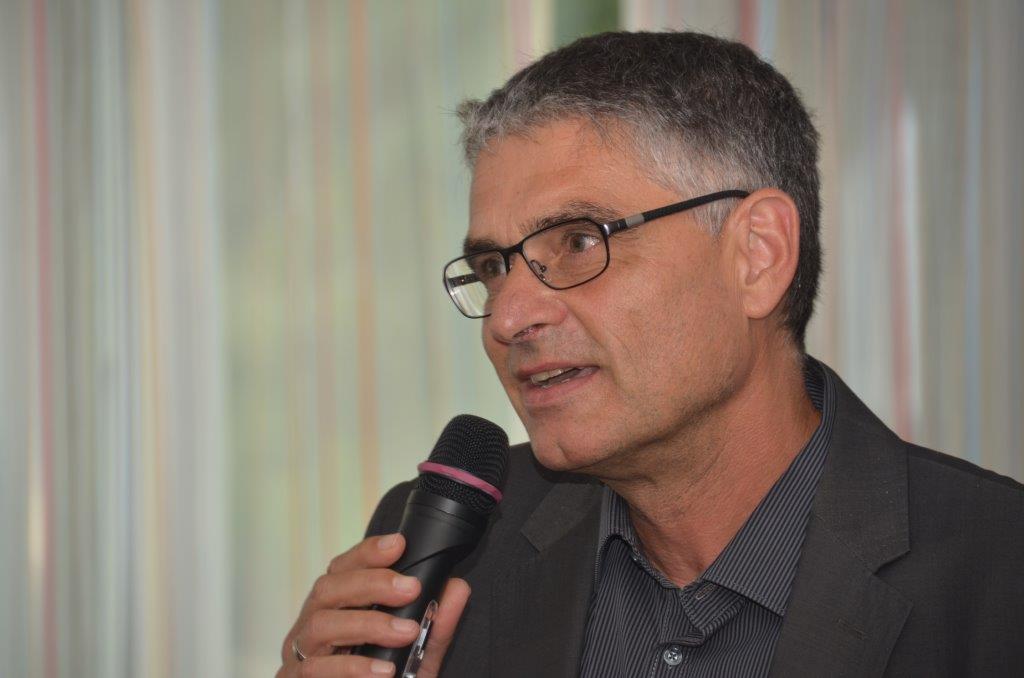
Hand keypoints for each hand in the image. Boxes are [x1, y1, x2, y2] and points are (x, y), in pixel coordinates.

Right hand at [277, 533, 470, 677]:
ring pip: (321, 625)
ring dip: (367, 624)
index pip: (343, 567)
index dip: (368, 552)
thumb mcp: (417, 654)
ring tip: (406, 632)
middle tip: (411, 588)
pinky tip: (383, 670)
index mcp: (335, 607)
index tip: (399, 544)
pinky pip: (316, 669)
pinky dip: (353, 667)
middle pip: (328, 588)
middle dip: (371, 583)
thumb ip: (436, 625)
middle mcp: (313, 624)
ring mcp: (301, 654)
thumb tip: (457, 588)